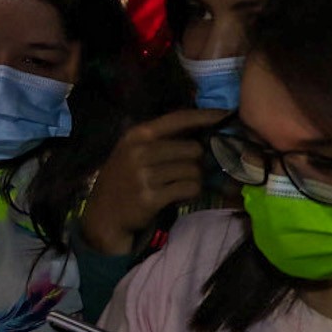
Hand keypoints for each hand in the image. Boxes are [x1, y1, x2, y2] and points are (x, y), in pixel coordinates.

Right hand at [77, 110, 222, 254]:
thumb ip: (162, 138)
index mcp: (137, 135)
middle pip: (193, 148)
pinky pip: (190, 188)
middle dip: (196, 161)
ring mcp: (144, 175)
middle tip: (186, 171)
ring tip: (178, 186)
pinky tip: (177, 197)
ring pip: (194, 170)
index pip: (179, 118)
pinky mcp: (151, 196)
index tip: (227, 115)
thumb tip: (206, 126)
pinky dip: (190, 194)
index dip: (207, 116)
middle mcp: (139, 151)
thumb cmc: (124, 180)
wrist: (104, 216)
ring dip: (194, 180)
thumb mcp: (134, 151)